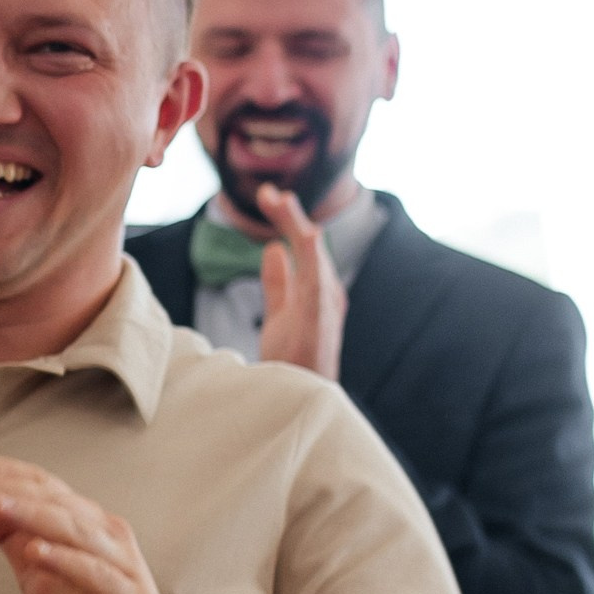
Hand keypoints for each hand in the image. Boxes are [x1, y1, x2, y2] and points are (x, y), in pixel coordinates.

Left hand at [0, 455, 212, 593]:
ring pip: (76, 530)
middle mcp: (105, 537)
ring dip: (32, 515)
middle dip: (10, 489)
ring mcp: (121, 566)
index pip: (43, 488)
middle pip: (56, 501)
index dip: (6, 473)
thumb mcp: (39, 577)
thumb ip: (14, 541)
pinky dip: (66, 561)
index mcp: (84, 526)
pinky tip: (36, 553)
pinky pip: (96, 576)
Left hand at [254, 185, 346, 376]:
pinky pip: (318, 281)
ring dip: (297, 225)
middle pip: (310, 244)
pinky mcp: (319, 318)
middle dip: (289, 216)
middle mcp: (326, 292)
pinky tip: (304, 234)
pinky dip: (312, 256)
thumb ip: (278, 283)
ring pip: (314, 254)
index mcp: (317, 289)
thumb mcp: (279, 314)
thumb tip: (272, 249)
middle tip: (267, 193)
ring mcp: (325, 304)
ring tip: (279, 201)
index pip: (303, 246)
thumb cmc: (294, 362)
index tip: (268, 199)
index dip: (287, 219)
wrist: (300, 399)